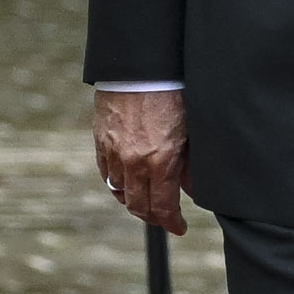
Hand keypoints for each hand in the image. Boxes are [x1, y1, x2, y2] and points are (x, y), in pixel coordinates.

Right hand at [93, 87, 189, 235]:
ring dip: (133, 200)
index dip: (171, 223)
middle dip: (153, 217)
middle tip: (164, 218)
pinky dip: (116, 183)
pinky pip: (105, 172)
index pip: (163, 207)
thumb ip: (189, 165)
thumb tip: (192, 190)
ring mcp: (114, 151)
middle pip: (138, 206)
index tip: (179, 228)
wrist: (142, 66)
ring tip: (145, 201)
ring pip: (120, 191)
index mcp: (160, 161)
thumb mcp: (191, 131)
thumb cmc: (173, 93)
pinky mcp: (101, 139)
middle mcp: (134, 161)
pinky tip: (126, 182)